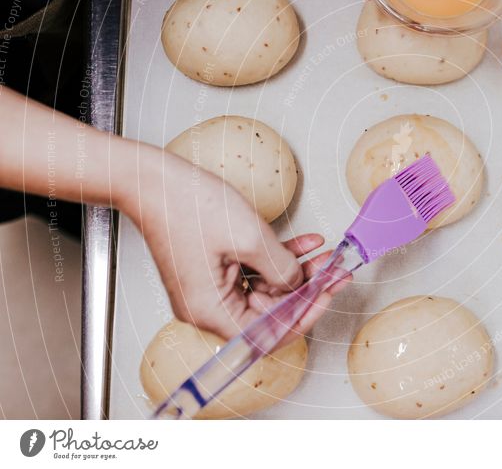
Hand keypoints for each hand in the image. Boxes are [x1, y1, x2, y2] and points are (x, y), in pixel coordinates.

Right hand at [119, 146, 349, 341]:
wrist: (153, 179)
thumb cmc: (186, 206)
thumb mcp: (249, 238)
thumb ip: (281, 269)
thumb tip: (298, 285)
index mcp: (210, 311)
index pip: (266, 334)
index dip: (302, 317)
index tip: (327, 298)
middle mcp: (208, 307)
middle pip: (268, 311)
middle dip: (304, 289)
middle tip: (336, 273)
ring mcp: (211, 287)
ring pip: (265, 288)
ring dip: (296, 270)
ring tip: (326, 256)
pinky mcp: (214, 269)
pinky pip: (254, 270)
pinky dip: (278, 257)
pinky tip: (305, 244)